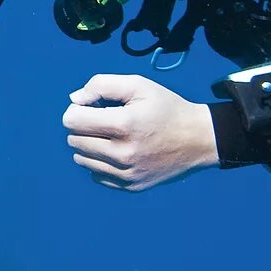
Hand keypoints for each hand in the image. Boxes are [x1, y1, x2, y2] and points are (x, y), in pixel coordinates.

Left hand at [62, 73, 219, 192]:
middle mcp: (123, 153)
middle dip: (83, 126)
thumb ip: (101, 85)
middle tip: (105, 120)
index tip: (93, 106)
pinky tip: (118, 152)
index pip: (71, 121)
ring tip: (111, 135)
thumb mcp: (138, 85)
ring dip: (89, 144)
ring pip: (81, 159)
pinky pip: (96, 175)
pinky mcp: (130, 186)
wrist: (198, 139)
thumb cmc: (166, 108)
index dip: (77, 109)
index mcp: (124, 125)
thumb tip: (73, 99)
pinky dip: (100, 162)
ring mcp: (126, 173)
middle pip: (74, 140)